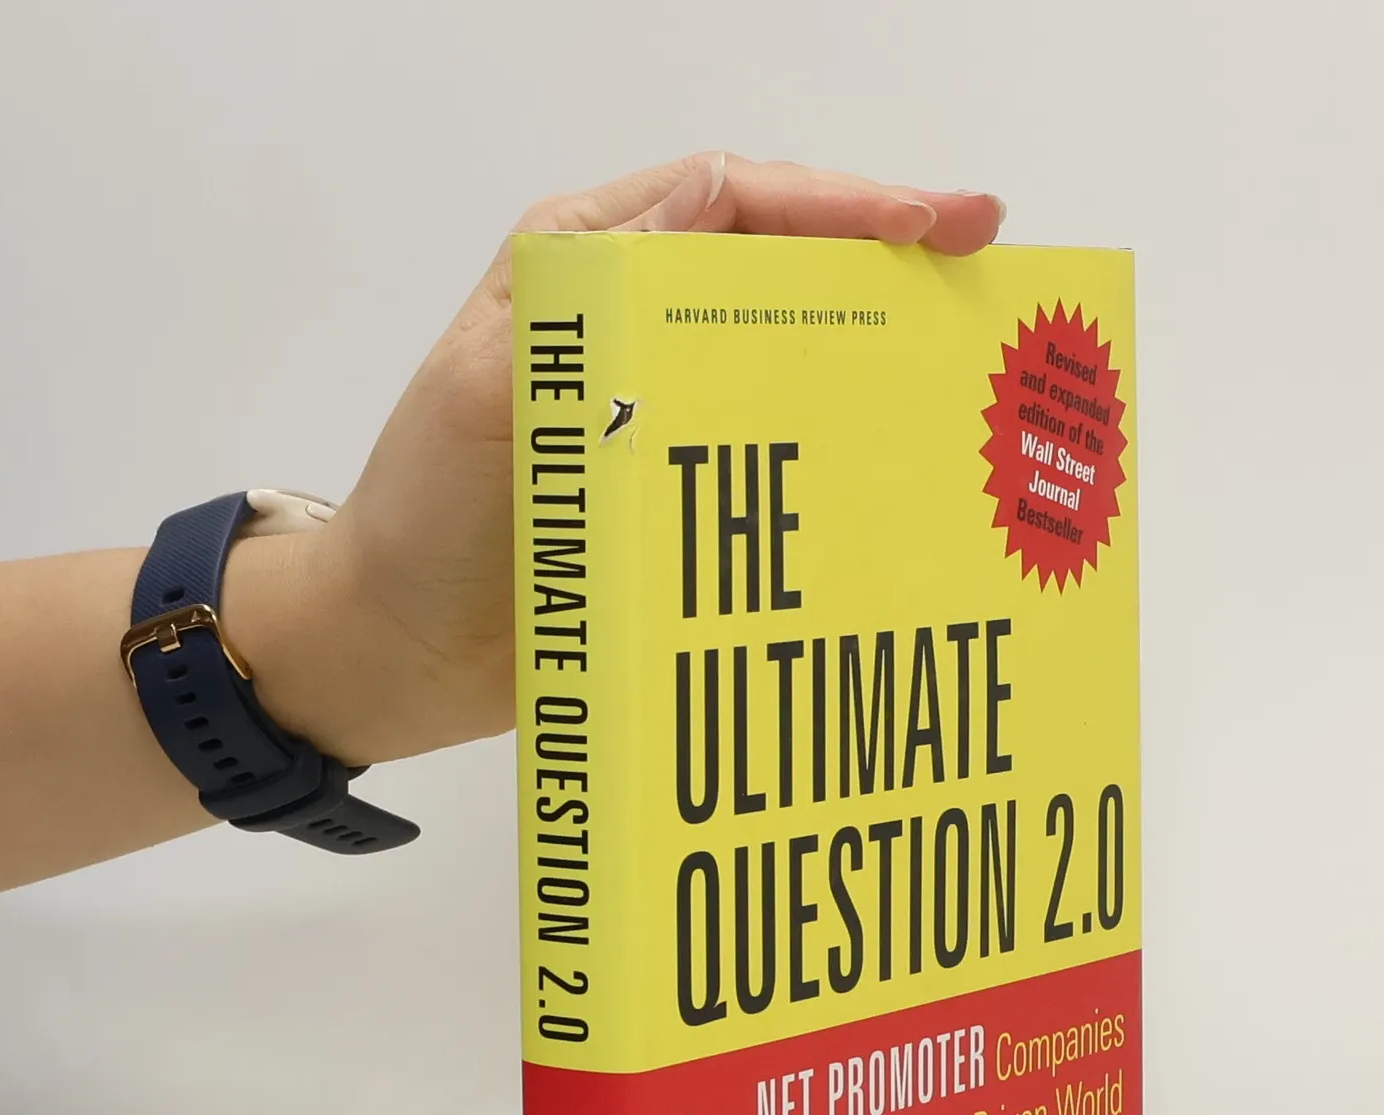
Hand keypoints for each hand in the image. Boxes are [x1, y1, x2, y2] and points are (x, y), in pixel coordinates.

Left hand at [246, 155, 1004, 767]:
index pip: (735, 200)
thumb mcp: (492, 383)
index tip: (934, 229)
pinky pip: (781, 452)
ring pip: (795, 355)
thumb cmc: (425, 515)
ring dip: (880, 355)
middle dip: (889, 265)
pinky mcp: (689, 494)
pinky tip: (904, 465)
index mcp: (588, 265)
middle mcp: (640, 325)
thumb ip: (589, 296)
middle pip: (786, 268)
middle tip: (987, 275)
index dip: (843, 205)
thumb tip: (713, 194)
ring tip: (968, 366)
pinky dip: (844, 449)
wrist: (396, 652)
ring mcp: (670, 411)